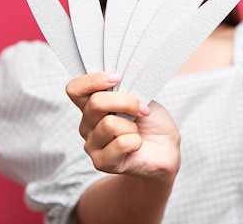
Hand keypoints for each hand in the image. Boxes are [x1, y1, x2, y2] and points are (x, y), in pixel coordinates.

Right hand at [66, 73, 180, 181]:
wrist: (166, 148)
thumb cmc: (151, 122)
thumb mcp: (140, 96)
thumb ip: (123, 89)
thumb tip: (116, 82)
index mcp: (92, 106)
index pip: (75, 89)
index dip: (92, 81)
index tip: (117, 78)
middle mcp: (87, 125)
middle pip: (95, 103)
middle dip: (126, 102)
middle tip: (143, 109)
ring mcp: (92, 145)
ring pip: (109, 124)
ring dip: (132, 126)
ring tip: (136, 132)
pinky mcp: (102, 163)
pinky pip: (120, 144)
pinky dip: (135, 142)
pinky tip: (137, 145)